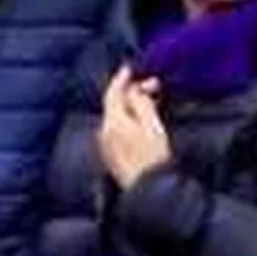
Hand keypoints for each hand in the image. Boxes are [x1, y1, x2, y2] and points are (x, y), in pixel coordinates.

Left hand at [98, 66, 170, 191]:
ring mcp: (104, 144)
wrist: (146, 187)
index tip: (129, 68)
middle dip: (130, 93)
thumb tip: (135, 90)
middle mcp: (103, 131)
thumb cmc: (153, 156)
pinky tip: (140, 122)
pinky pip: (115, 129)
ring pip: (115, 117)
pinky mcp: (109, 153)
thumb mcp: (152, 125)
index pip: (113, 94)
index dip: (121, 79)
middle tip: (151, 85)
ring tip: (149, 101)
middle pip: (114, 105)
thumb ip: (142, 104)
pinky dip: (126, 120)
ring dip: (129, 106)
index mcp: (112, 122)